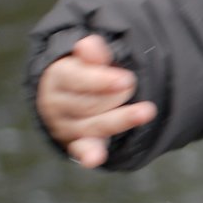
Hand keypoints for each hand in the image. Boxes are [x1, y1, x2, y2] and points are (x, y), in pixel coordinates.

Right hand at [35, 32, 157, 167]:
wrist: (68, 96)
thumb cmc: (85, 72)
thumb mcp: (87, 58)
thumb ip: (92, 54)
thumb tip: (89, 44)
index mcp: (56, 77)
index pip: (77, 79)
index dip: (101, 80)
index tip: (127, 79)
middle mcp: (56, 104)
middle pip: (89, 103)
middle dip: (115, 96)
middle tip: (133, 85)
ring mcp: (65, 127)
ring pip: (94, 125)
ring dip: (121, 119)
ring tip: (146, 111)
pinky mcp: (76, 145)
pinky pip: (81, 150)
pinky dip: (89, 154)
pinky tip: (95, 158)